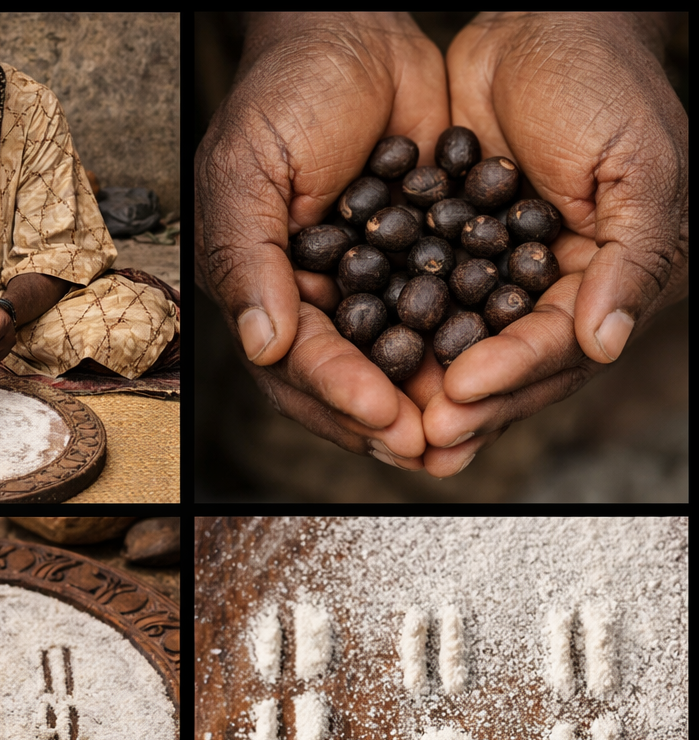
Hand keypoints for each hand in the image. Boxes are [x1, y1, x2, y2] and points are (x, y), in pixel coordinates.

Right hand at [195, 13, 449, 467]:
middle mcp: (316, 304)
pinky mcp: (417, 268)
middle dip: (388, 420)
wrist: (353, 36)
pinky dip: (463, 350)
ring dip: (430, 402)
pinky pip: (439, 321)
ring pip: (396, 365)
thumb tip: (263, 346)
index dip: (340, 392)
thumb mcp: (248, 171)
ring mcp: (369, 291)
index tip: (385, 416)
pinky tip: (492, 372)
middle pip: (347, 383)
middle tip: (434, 449)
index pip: (299, 361)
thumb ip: (248, 260)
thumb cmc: (285, 95)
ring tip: (468, 432)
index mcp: (267, 292)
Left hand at [419, 12, 687, 476]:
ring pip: (457, 349)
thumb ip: (634, 256)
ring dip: (421, 389)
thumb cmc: (603, 86)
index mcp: (601, 285)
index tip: (459, 394)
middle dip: (462, 406)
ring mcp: (494, 282)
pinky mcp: (448, 260)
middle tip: (415, 440)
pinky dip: (393, 337)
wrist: (539, 28)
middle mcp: (548, 297)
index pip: (555, 349)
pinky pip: (419, 309)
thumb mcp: (639, 166)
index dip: (511, 376)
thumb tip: (606, 345)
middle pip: (503, 369)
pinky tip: (358, 365)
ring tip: (382, 422)